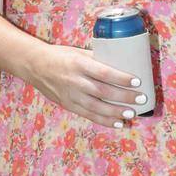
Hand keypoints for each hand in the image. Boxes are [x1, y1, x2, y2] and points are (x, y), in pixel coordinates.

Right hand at [24, 43, 148, 127]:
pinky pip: (88, 115)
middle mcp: (75, 81)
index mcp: (79, 64)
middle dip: (124, 97)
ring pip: (96, 107)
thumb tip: (122, 64)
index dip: (121, 78)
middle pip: (103, 92)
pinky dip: (104, 120)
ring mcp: (71, 95)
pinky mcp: (68, 105)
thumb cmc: (61, 55)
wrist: (35, 66)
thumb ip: (98, 59)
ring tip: (132, 114)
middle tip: (141, 99)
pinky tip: (118, 123)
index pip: (104, 73)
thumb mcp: (79, 52)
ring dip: (116, 112)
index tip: (137, 81)